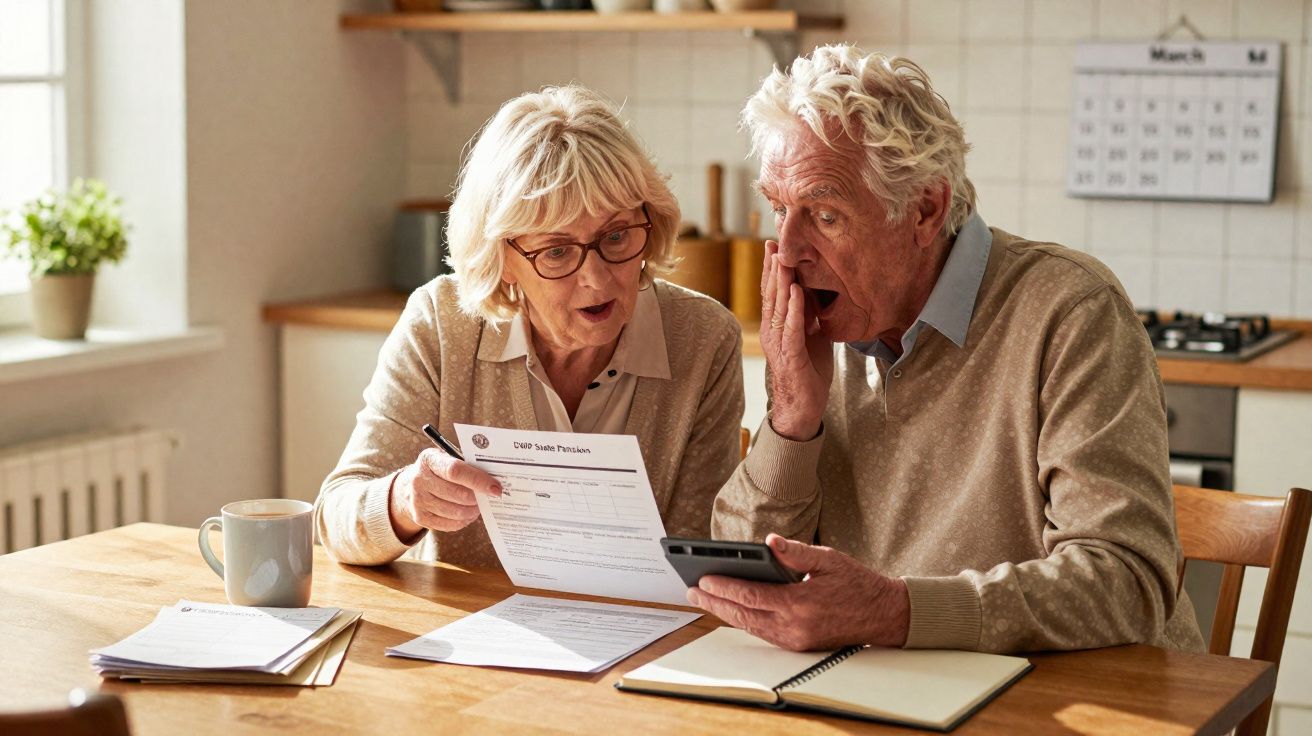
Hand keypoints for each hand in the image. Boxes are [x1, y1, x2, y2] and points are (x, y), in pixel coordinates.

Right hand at [388, 448, 502, 539]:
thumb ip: (466, 466)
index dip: (478, 481)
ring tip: (478, 505)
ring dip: (473, 510)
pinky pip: (450, 525)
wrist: (409, 486)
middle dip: (478, 498)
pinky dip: (464, 520)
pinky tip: (468, 514)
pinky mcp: (420, 518)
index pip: (456, 471)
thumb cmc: (438, 470)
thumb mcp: (446, 459)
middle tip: (488, 497)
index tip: (496, 489)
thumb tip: (493, 482)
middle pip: (458, 494)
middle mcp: (419, 480)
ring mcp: (418, 501)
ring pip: (456, 512)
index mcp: (429, 460)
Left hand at [686, 533, 908, 650]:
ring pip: (749, 627)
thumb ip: (796, 552)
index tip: (703, 578)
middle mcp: (794, 627)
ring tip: (704, 597)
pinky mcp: (797, 645)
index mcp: (800, 604)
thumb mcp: (829, 559)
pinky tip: (731, 609)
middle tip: (691, 590)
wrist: (883, 615)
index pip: (751, 596)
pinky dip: (743, 620)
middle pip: (743, 615)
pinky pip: (762, 633)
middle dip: (714, 602)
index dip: (724, 587)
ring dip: (725, 612)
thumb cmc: (858, 584)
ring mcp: (795, 640)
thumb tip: (771, 540)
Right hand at [759, 242, 832, 440]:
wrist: (804, 407)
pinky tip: (795, 291)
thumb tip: (816, 293)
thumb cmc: (808, 372)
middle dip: (772, 268)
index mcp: (777, 326)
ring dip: (780, 281)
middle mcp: (772, 332)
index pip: (773, 292)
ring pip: (777, 307)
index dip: (772, 269)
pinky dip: (793, 309)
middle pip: (770, 294)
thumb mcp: (813, 337)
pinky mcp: (790, 356)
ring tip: (783, 259)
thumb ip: (811, 316)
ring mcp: (778, 344)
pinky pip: (791, 328)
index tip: (773, 246)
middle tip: (773, 243)